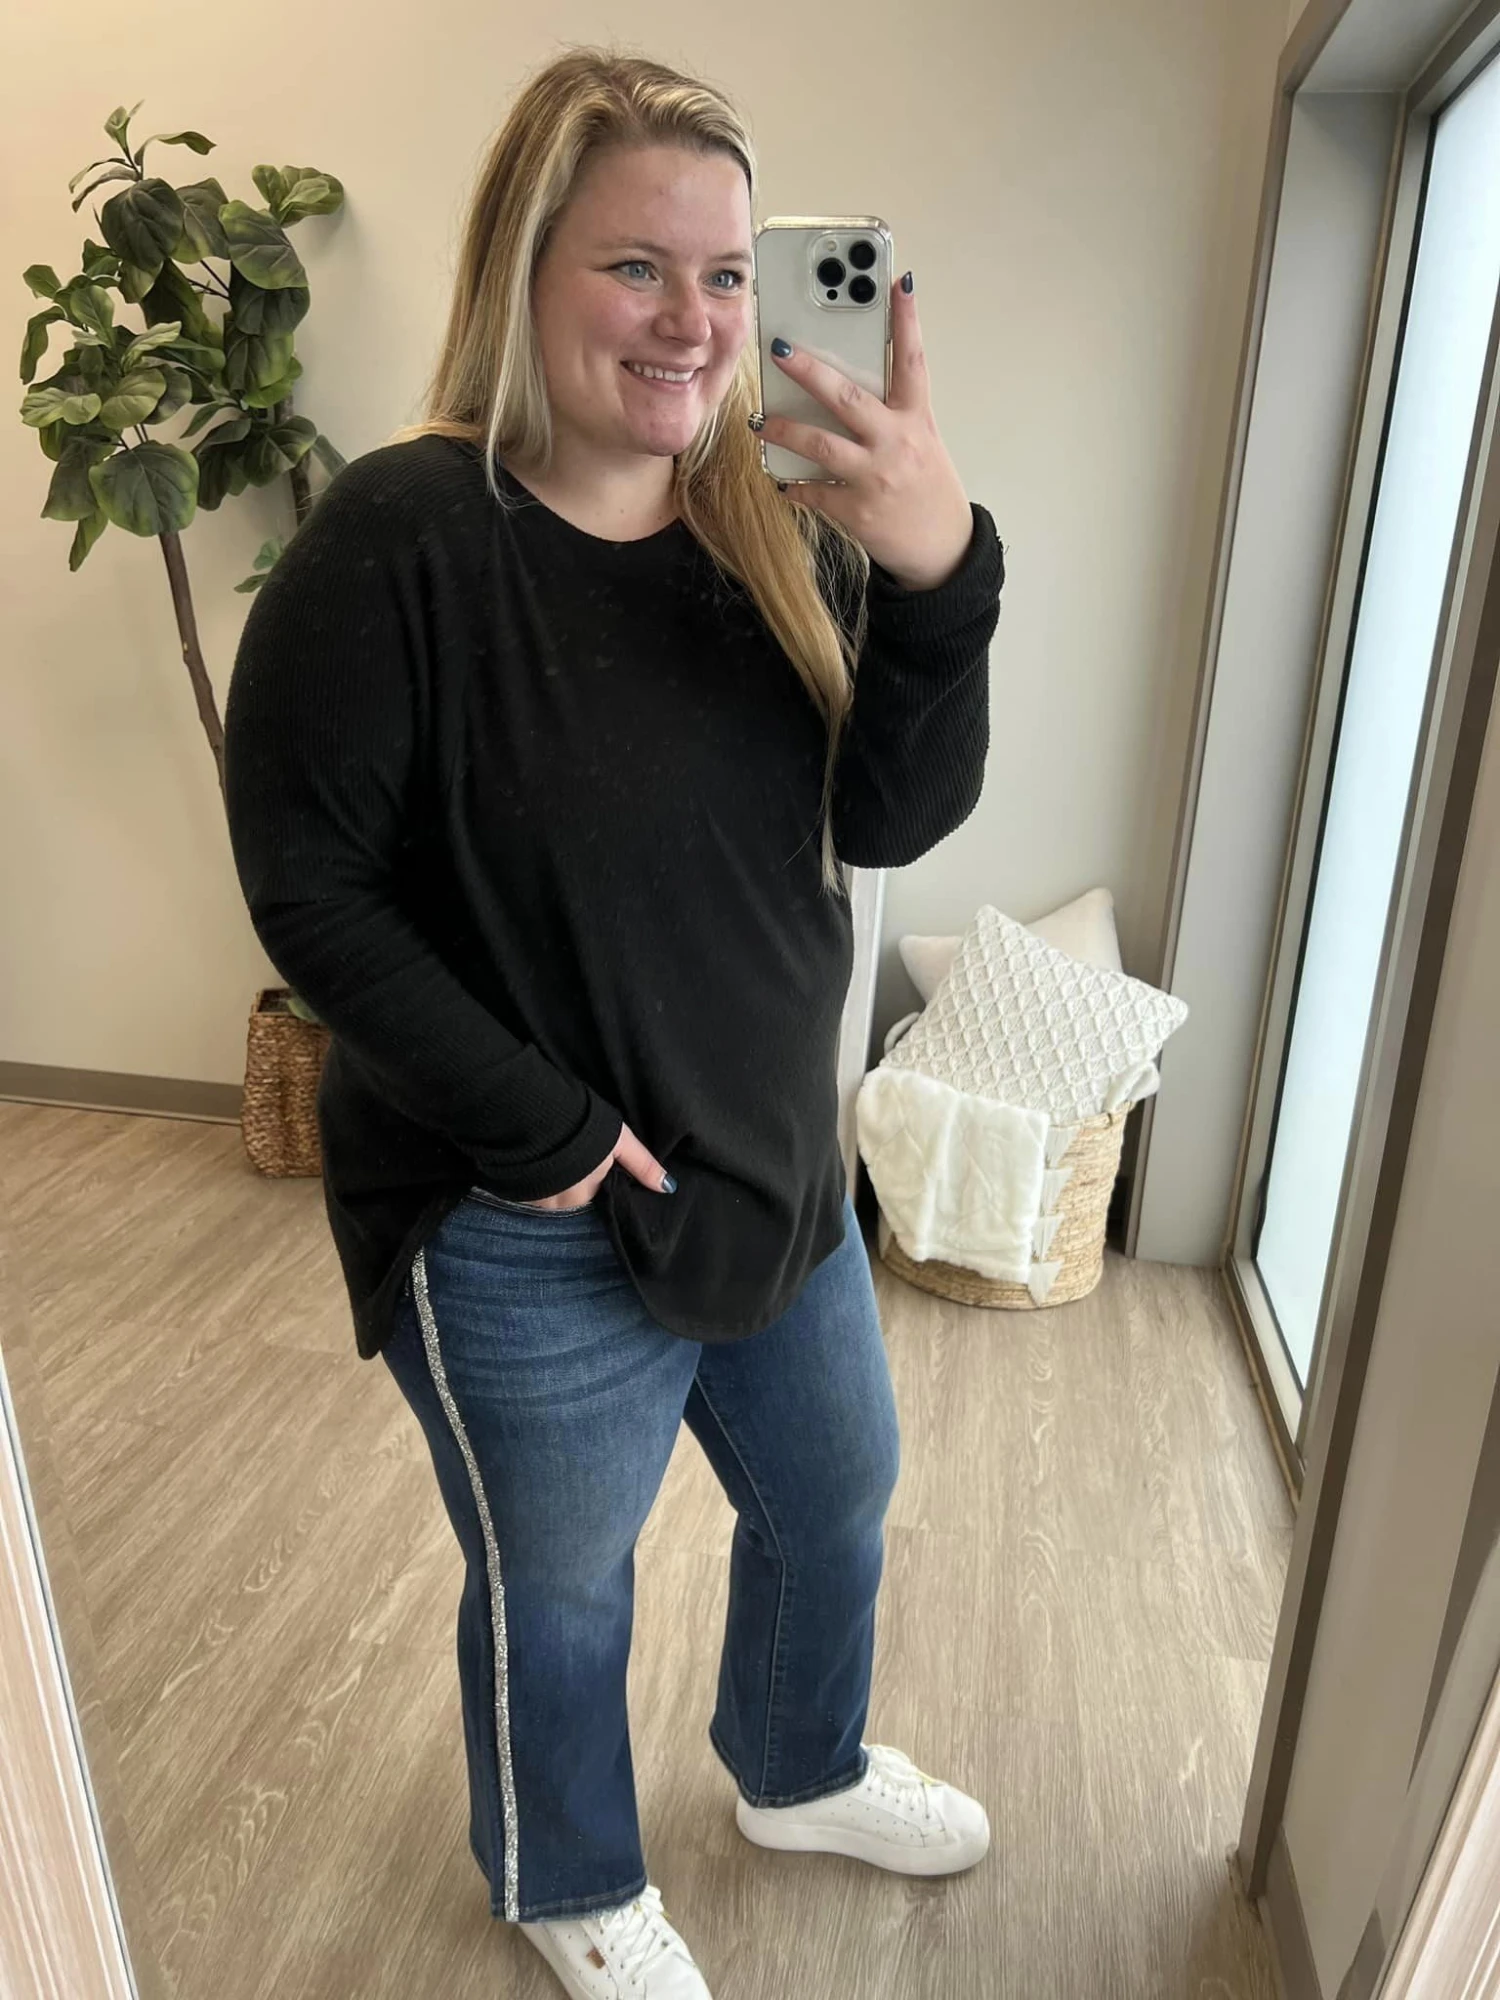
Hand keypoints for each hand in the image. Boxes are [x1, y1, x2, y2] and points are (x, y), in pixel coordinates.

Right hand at [521, 1119, 673, 1207]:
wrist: (532, 1111)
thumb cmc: (583, 1126)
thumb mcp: (620, 1141)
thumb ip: (642, 1166)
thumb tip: (668, 1188)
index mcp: (587, 1195)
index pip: (598, 1199)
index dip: (599, 1186)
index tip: (598, 1170)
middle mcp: (560, 1205)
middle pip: (574, 1201)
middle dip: (576, 1187)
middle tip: (577, 1161)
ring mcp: (535, 1200)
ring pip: (552, 1198)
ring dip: (555, 1185)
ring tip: (558, 1158)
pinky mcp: (517, 1190)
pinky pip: (531, 1192)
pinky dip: (536, 1181)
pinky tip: (539, 1161)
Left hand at [757, 272, 974, 592]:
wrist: (942, 548)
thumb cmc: (927, 488)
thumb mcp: (921, 442)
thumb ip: (890, 413)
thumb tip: (845, 385)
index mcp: (917, 420)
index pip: (913, 360)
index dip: (906, 319)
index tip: (897, 281)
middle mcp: (897, 443)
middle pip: (849, 397)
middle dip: (810, 371)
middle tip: (779, 349)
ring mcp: (877, 477)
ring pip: (821, 445)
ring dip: (784, 430)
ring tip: (760, 422)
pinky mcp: (858, 510)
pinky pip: (815, 492)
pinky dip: (795, 485)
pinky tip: (782, 479)